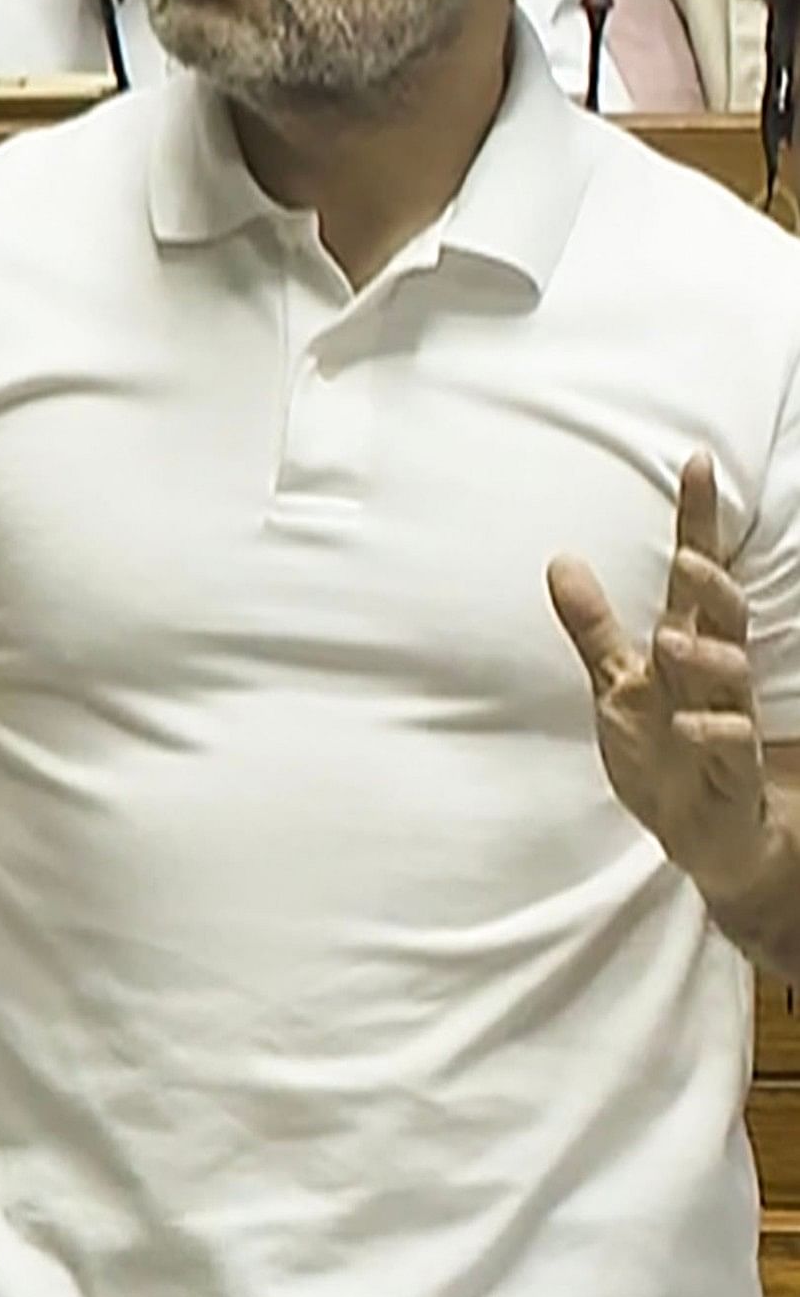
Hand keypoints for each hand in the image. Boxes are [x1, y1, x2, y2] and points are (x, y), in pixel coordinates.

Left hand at [550, 454, 776, 896]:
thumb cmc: (666, 752)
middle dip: (713, 589)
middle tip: (690, 561)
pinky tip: (691, 724)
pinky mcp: (734, 769)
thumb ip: (593, 626)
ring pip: (732, 678)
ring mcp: (730, 720)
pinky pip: (732, 745)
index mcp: (687, 647)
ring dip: (707, 658)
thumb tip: (561, 560)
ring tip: (674, 642)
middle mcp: (715, 676)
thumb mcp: (616, 684)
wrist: (705, 836)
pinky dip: (714, 732)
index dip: (697, 520)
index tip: (695, 460)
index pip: (695, 575)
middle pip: (726, 618)